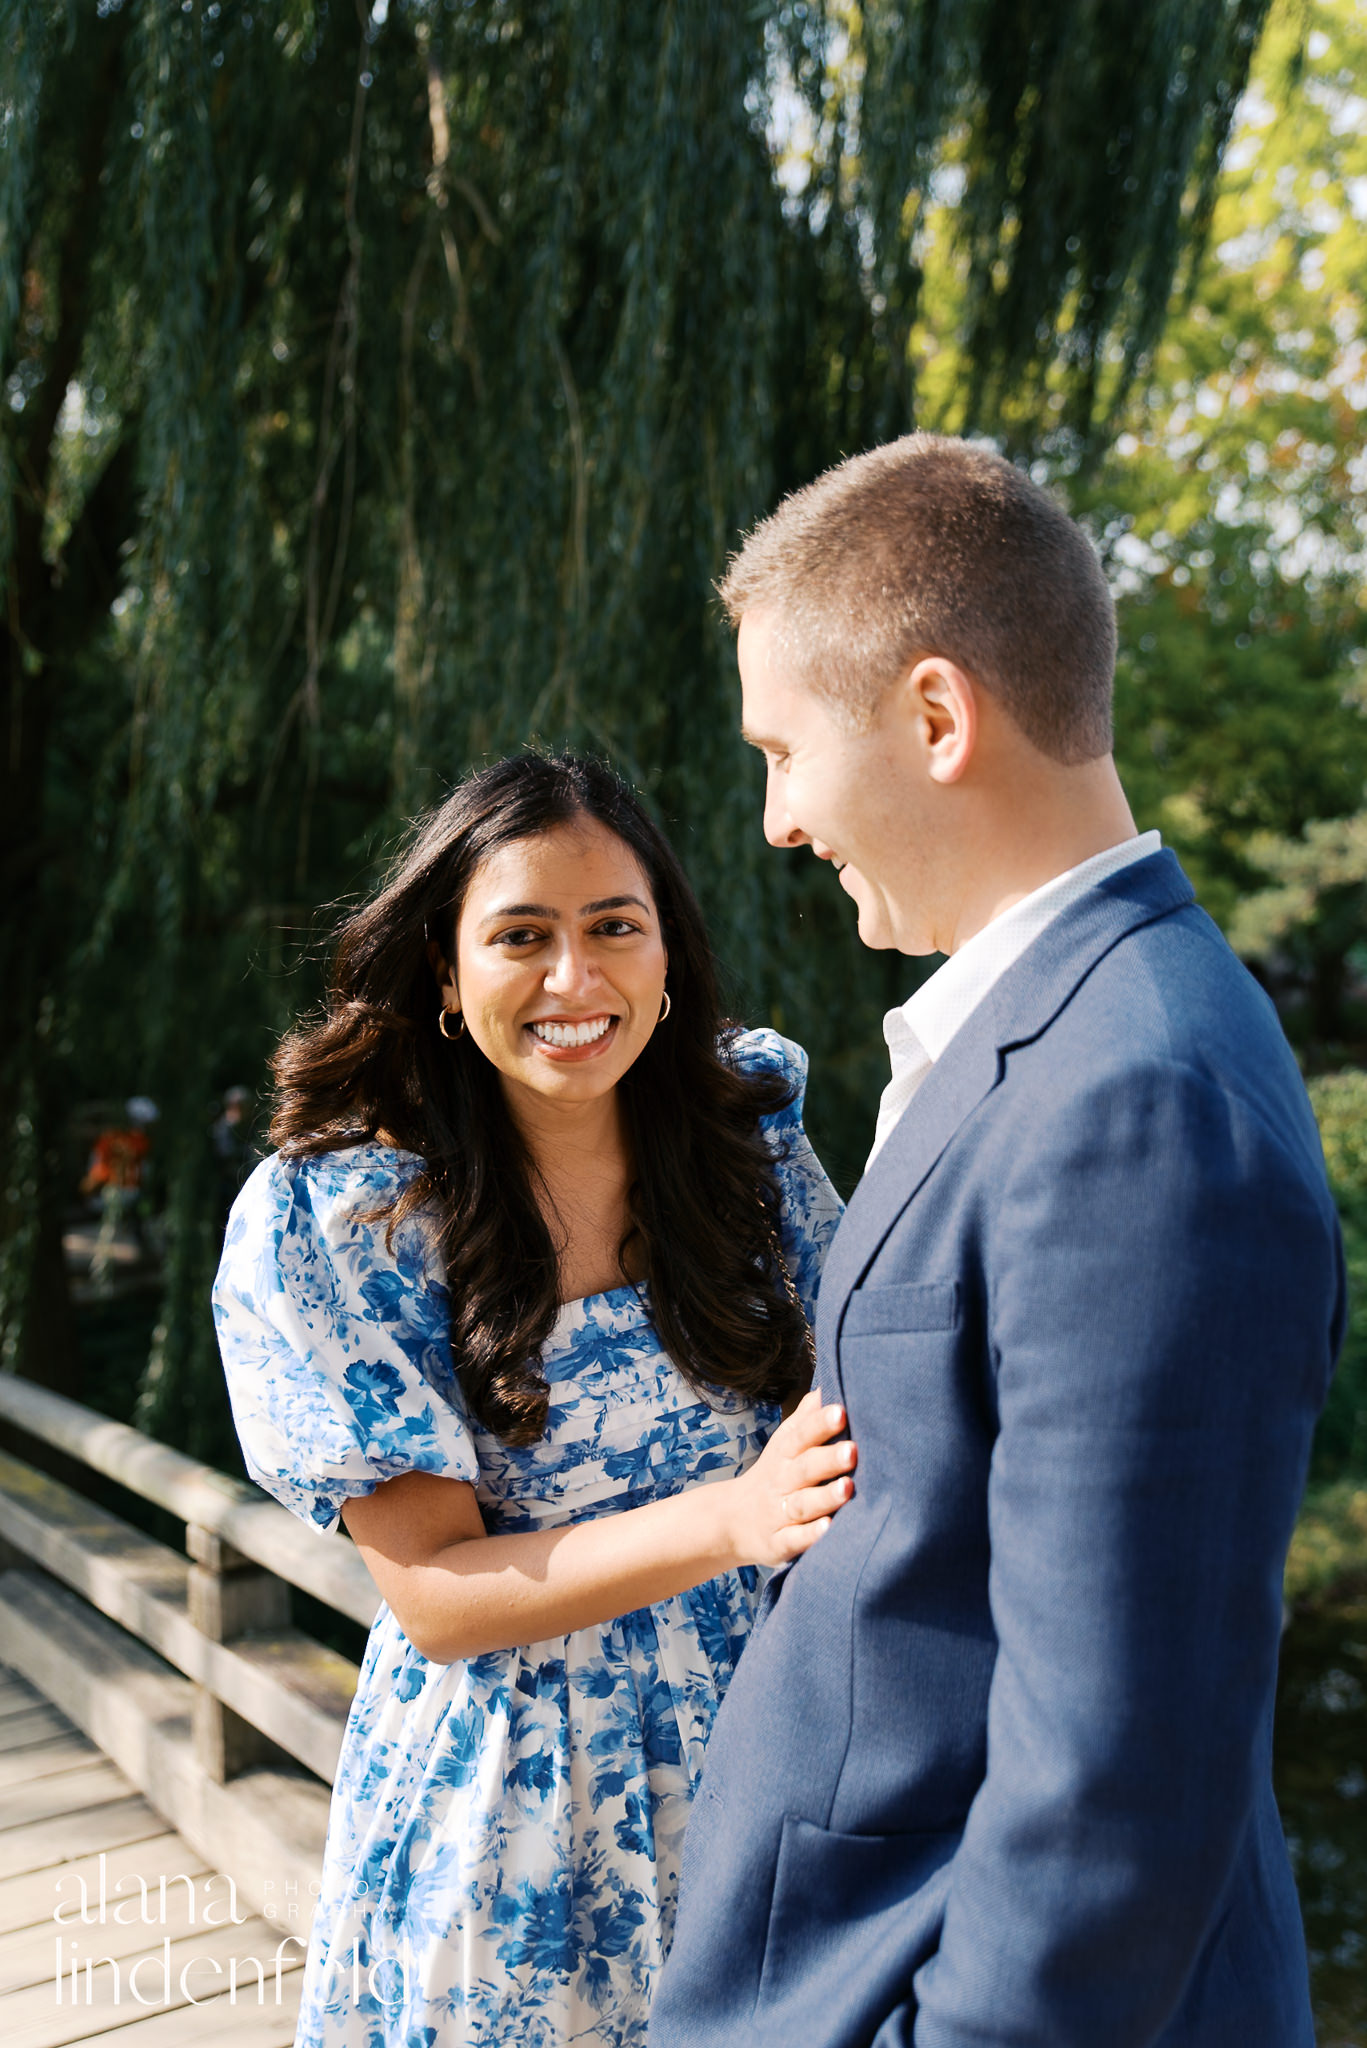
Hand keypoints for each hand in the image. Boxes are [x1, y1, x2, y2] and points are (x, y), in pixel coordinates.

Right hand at [722, 1389, 856, 1568]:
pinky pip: (794, 1540)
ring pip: (802, 1505)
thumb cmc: (775, 1475)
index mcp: (785, 1455)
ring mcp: (777, 1514)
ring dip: (824, 1497)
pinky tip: (829, 1529)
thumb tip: (828, 1385)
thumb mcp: (784, 1444)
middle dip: (827, 1459)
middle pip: (803, 1469)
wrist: (732, 1521)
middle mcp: (781, 1482)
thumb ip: (807, 1418)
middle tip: (853, 1450)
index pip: (801, 1436)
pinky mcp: (778, 1543)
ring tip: (848, 1489)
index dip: (819, 1424)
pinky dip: (809, 1536)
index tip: (840, 1411)